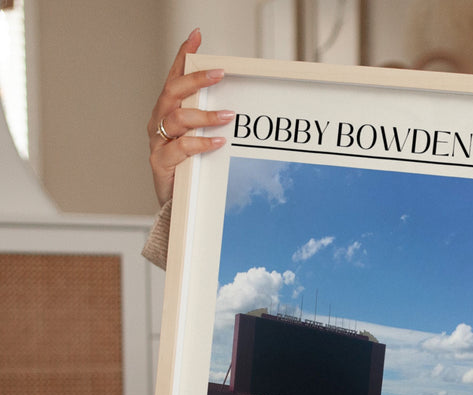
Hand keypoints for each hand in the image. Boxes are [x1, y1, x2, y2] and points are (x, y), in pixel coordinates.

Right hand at [147, 28, 232, 205]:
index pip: (174, 77)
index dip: (184, 56)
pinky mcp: (161, 163)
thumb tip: (237, 105)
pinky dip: (201, 143)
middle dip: (195, 80)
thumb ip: (210, 120)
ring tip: (228, 116)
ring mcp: (158, 141)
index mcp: (167, 111)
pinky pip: (181, 148)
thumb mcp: (199, 138)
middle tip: (219, 73)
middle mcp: (159, 122)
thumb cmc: (189, 167)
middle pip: (173, 92)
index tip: (197, 36)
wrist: (175, 202)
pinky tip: (219, 142)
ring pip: (177, 119)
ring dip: (204, 115)